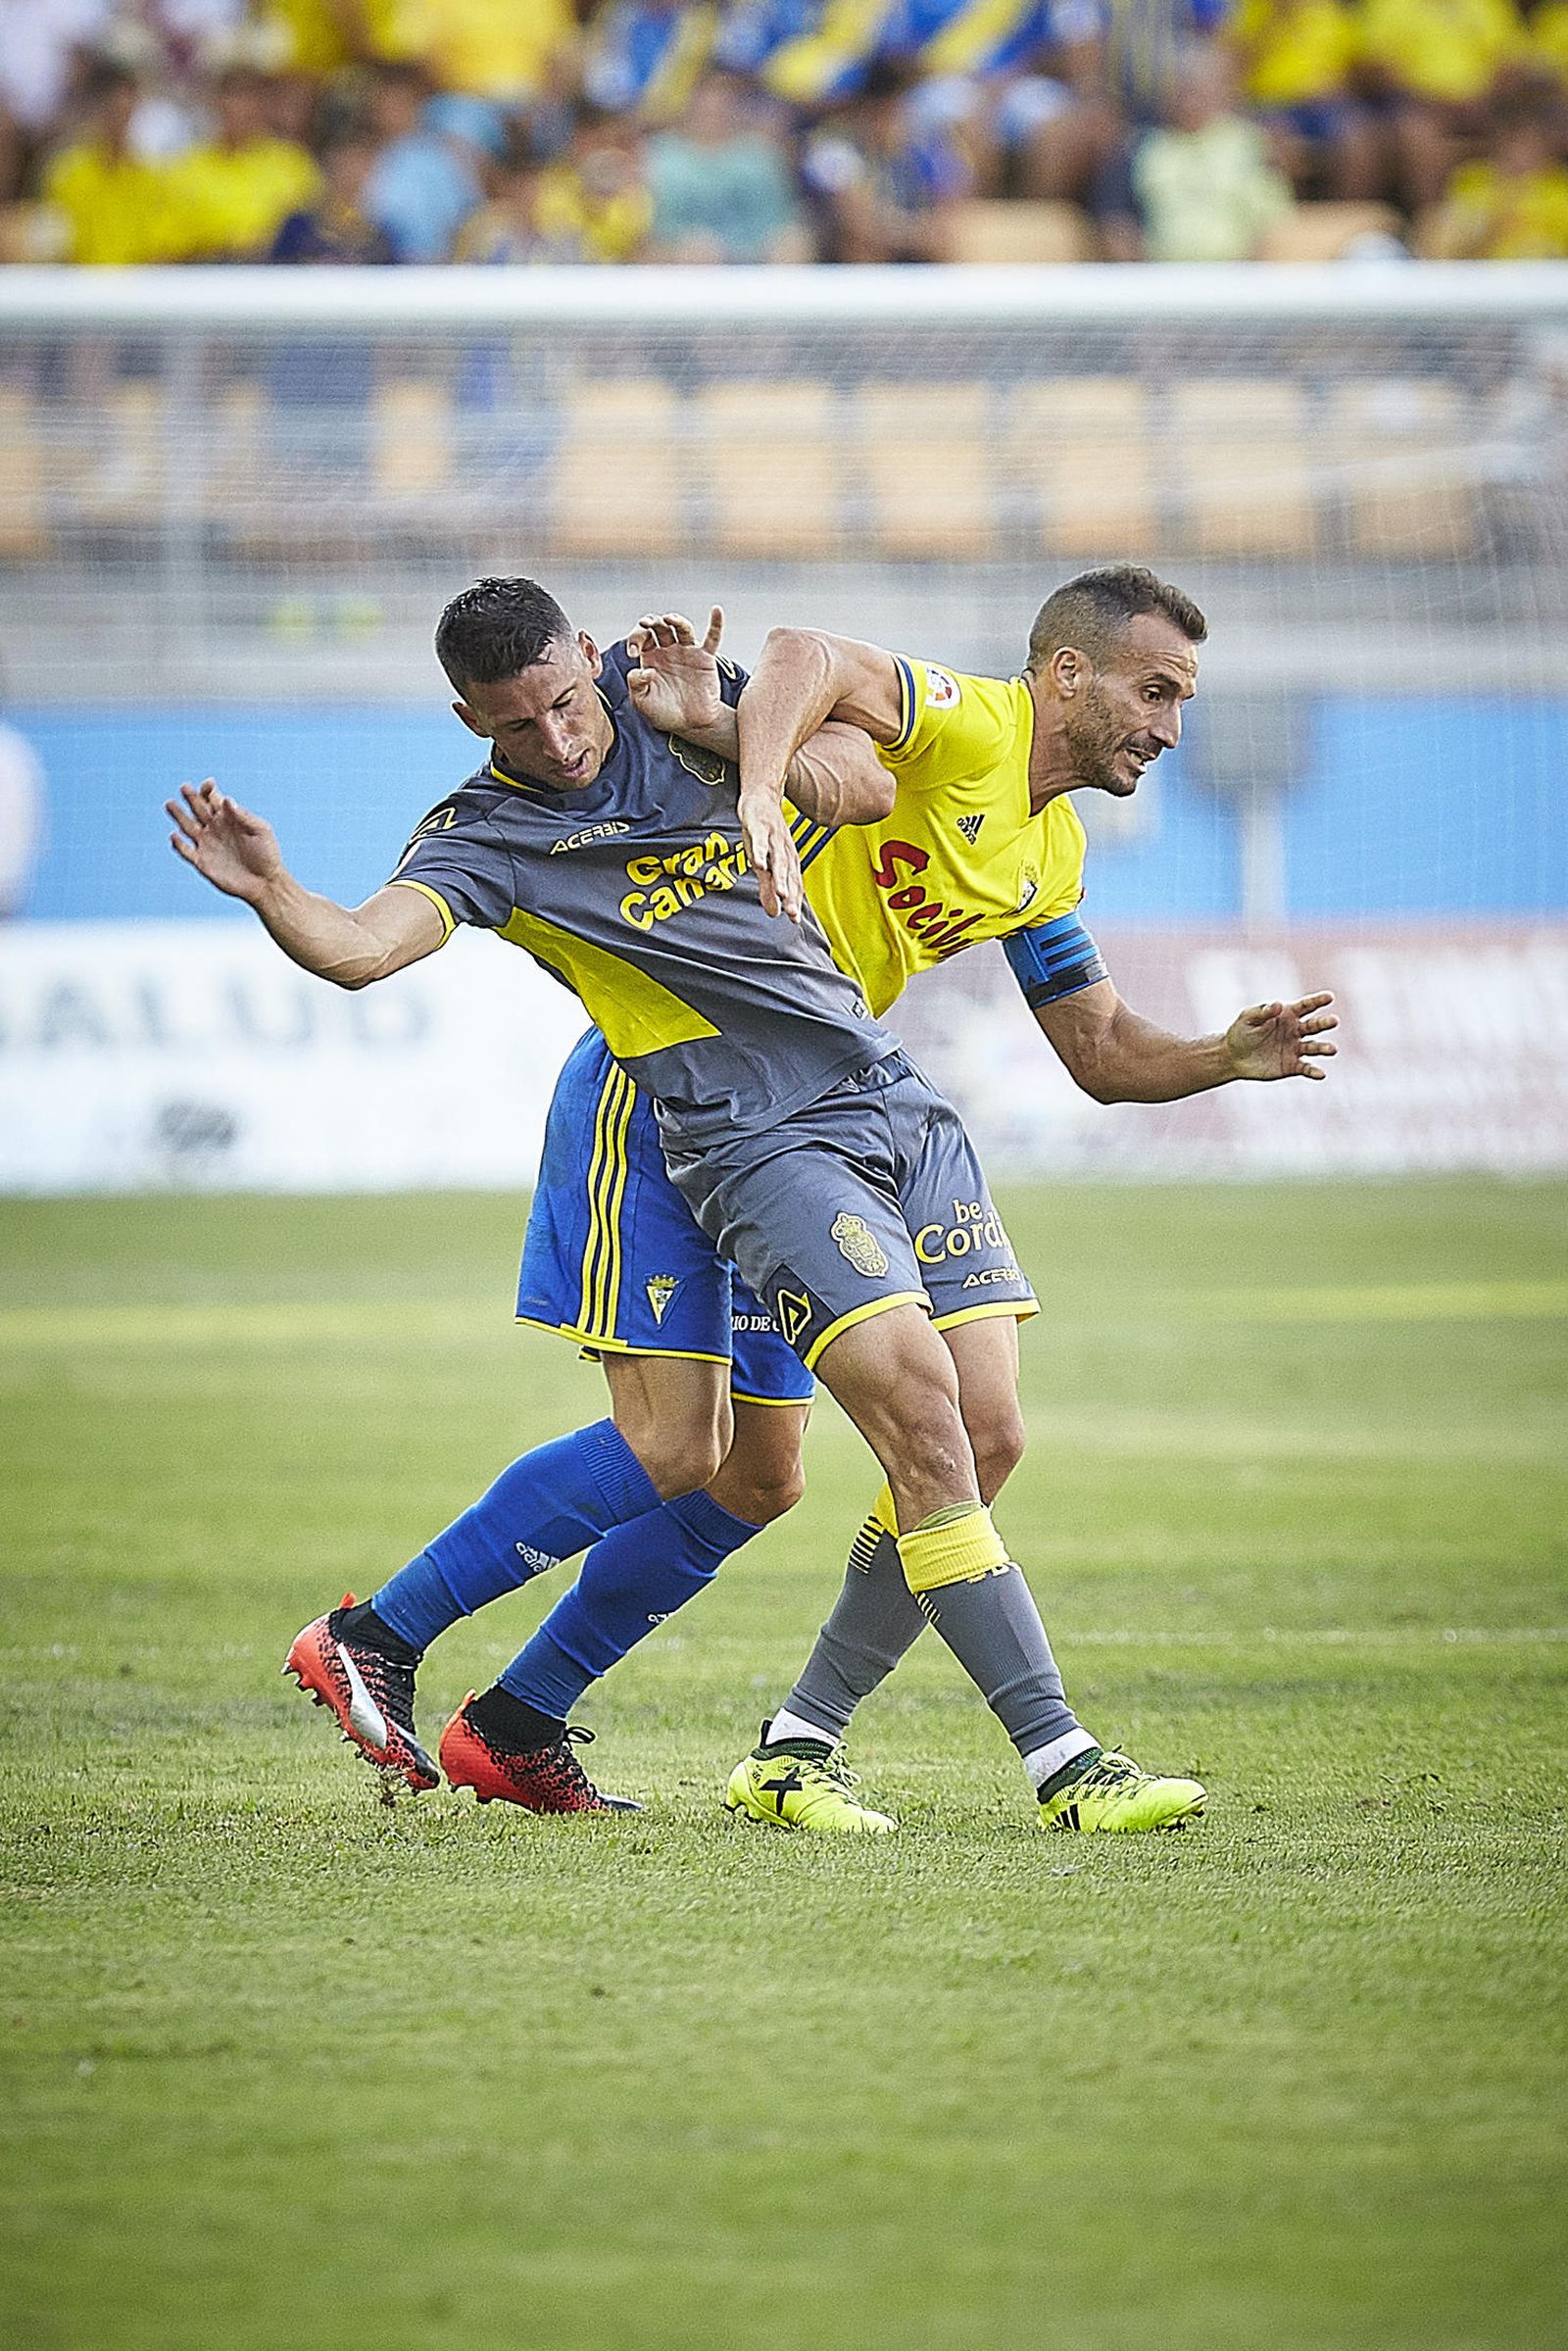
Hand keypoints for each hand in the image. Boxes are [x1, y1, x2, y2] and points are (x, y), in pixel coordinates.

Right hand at [166, 780, 281, 904]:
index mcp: (228, 818)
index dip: (208, 790)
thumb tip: (227, 799)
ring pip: (187, 826)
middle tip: (184, 787)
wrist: (266, 883)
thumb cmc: (268, 855)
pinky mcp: (202, 862)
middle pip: (198, 809)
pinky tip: (174, 836)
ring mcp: (207, 845)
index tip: (209, 785)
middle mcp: (215, 828)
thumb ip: (244, 816)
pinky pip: (186, 852)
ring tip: (170, 804)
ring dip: (178, 815)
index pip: (213, 798)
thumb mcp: (262, 831)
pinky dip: (178, 844)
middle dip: (191, 797)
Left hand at [626, 607, 726, 738]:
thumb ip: (636, 686)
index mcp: (650, 657)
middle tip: (645, 624)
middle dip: (651, 622)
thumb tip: (643, 669)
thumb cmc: (665, 714)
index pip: (641, 637)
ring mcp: (687, 652)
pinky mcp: (705, 658)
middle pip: (660, 627)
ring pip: (682, 628)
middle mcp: (668, 651)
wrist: (691, 725)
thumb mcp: (643, 703)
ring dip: (675, 620)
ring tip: (668, 619)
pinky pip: (712, 638)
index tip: (633, 653)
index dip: (635, 639)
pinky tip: (716, 610)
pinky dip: (716, 624)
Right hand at [738, 787, 803, 922]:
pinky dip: (760, 852)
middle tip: (792, 913)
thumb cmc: (765, 832)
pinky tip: (758, 864)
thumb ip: (769, 888)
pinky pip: (759, 840)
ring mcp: (772, 837)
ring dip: (780, 876)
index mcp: (787, 860)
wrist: (762, 795)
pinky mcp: (758, 825)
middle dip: (791, 894)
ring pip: (777, 859)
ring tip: (781, 893)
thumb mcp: (765, 862)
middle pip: (788, 875)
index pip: (792, 884)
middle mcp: (783, 850)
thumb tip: (775, 913)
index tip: (794, 921)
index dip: (793, 902)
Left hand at [1225, 991, 1337, 1080]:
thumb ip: (1263, 1012)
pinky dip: (1313, 1071)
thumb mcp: (1248, 1018)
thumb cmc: (1241, 1032)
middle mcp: (1296, 1030)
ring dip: (1324, 1048)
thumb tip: (1278, 1004)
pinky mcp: (1292, 1066)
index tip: (1329, 997)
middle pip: (1314, 1026)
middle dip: (1325, 1023)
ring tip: (1333, 1050)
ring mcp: (1296, 1048)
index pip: (1306, 1006)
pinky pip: (1306, 1068)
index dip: (1317, 1001)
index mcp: (1287, 1014)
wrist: (1233, 1057)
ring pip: (1314, 1047)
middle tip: (1334, 1021)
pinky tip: (1321, 1074)